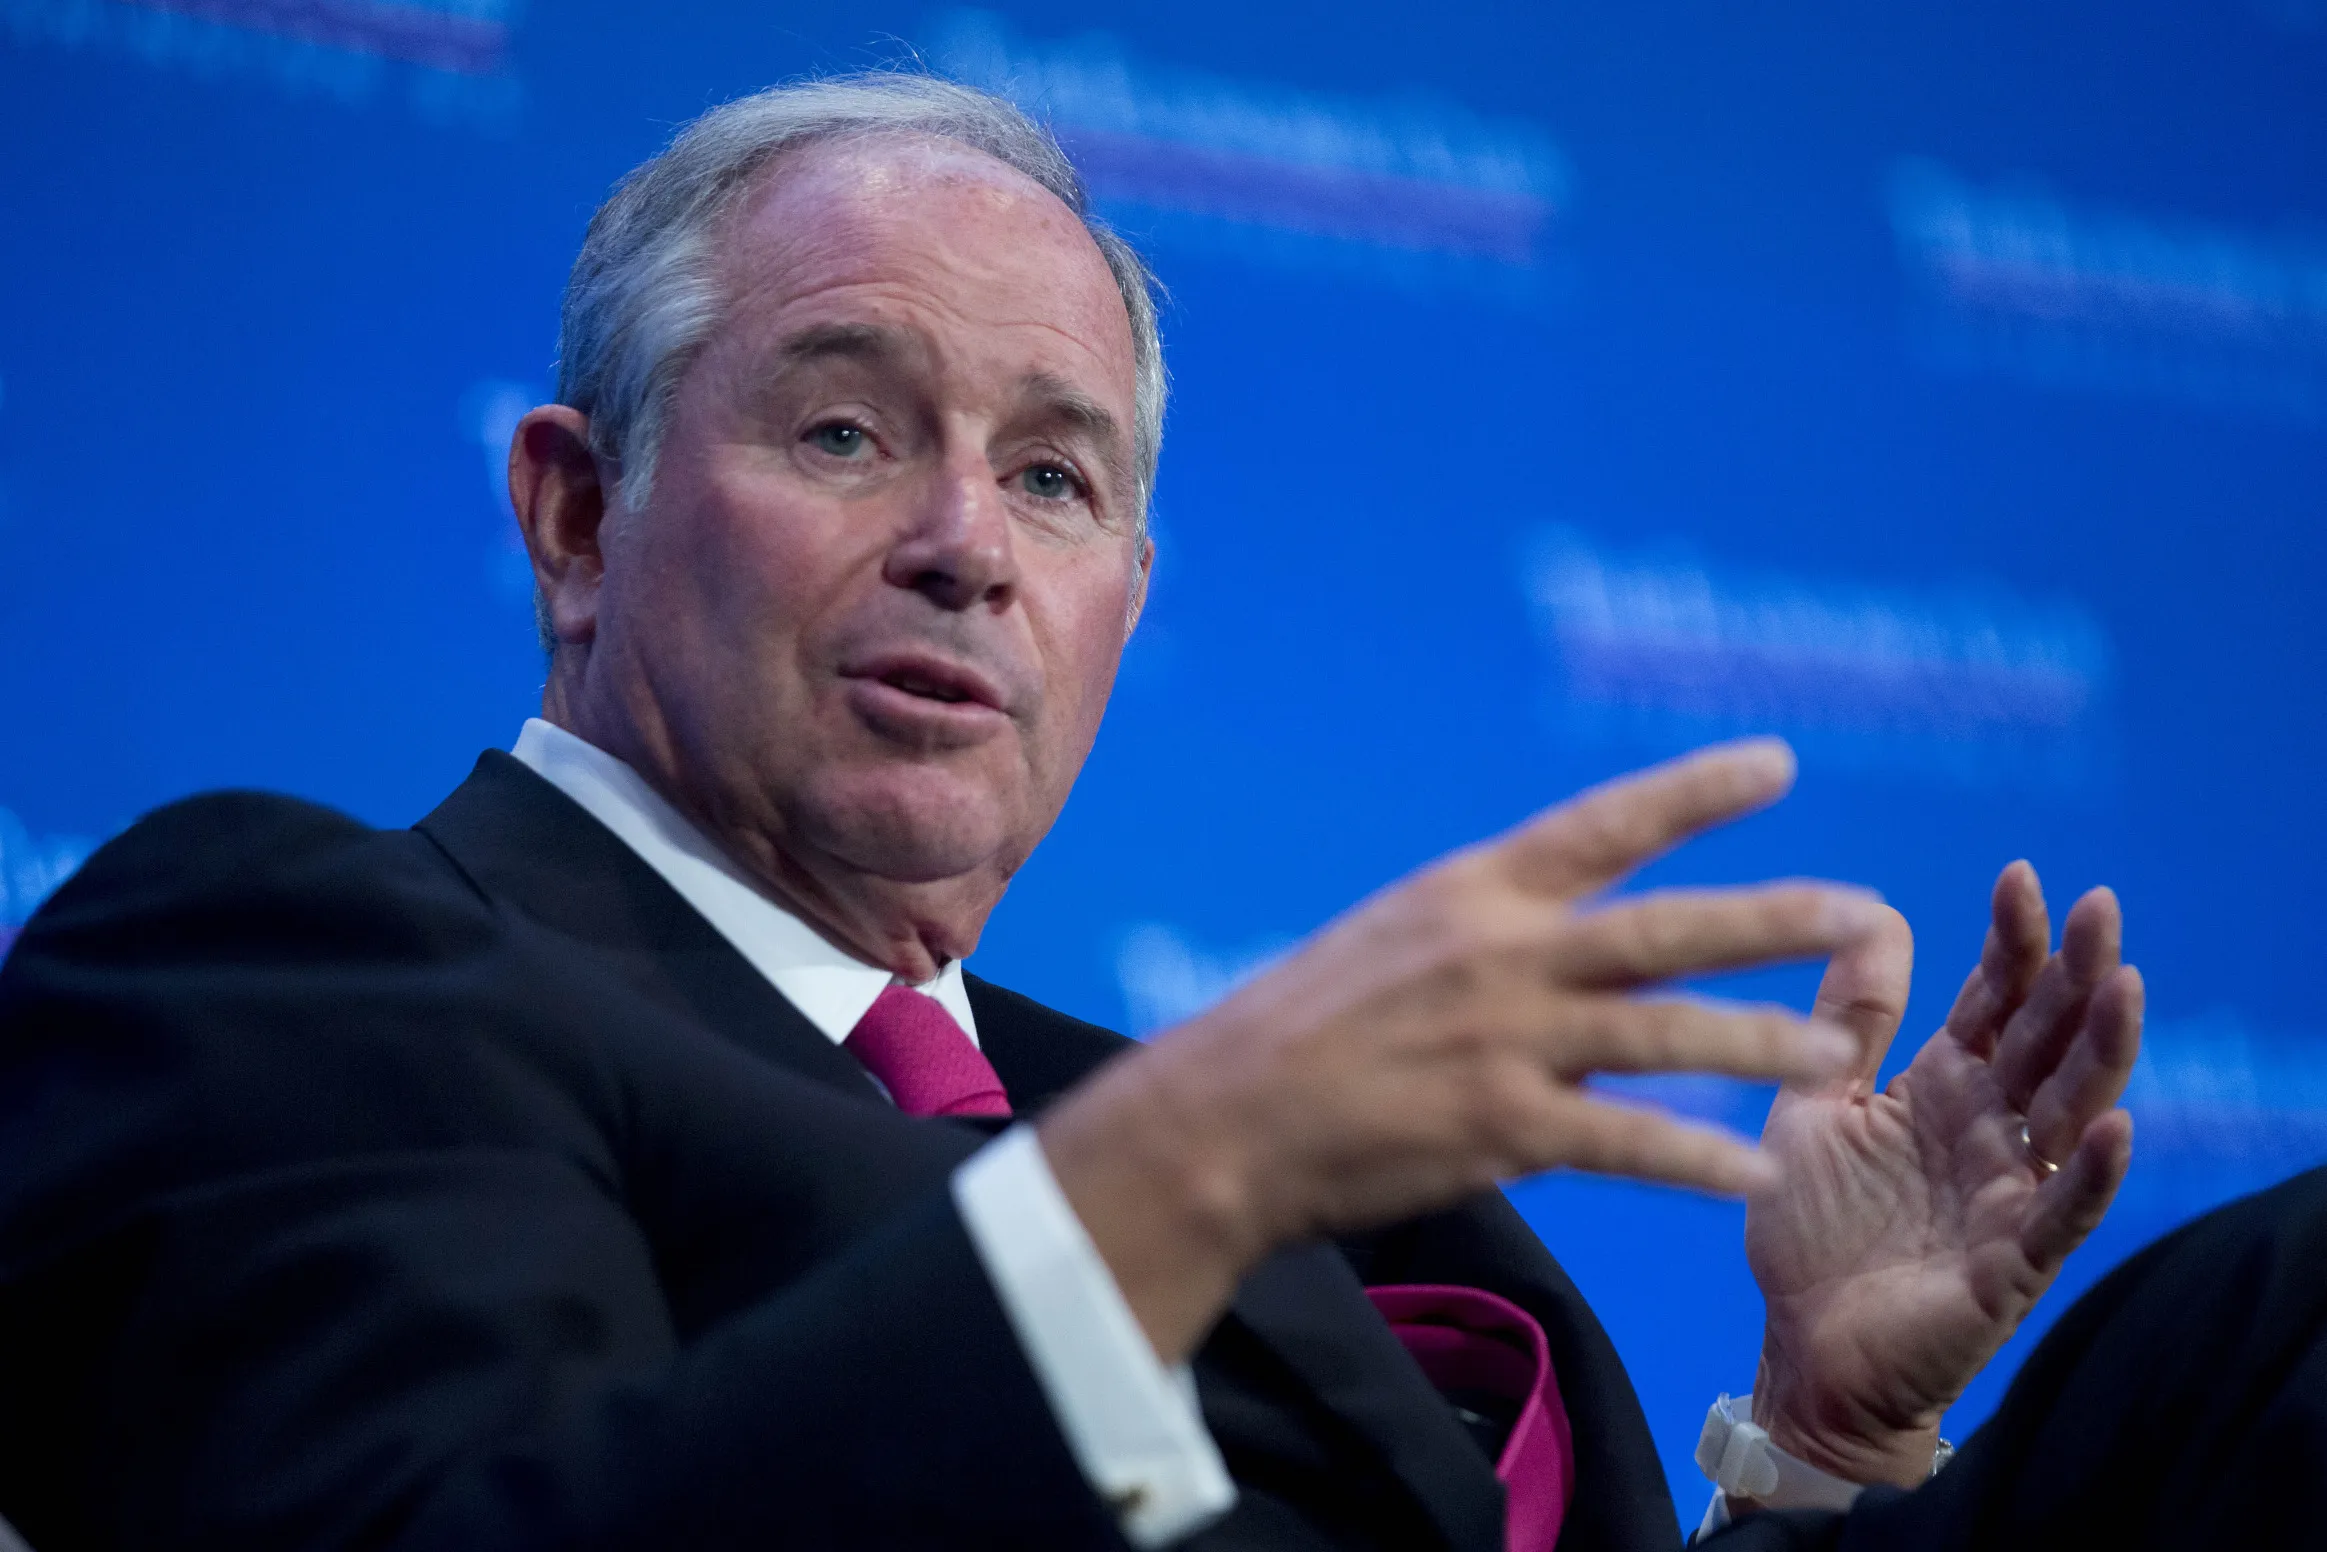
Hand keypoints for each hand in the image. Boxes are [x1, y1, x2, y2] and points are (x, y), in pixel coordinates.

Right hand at [1040, 739, 1886, 1362]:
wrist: (1222, 1115)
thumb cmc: (1302, 1028)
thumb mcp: (1393, 938)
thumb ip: (1490, 934)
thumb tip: (1573, 934)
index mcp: (1473, 892)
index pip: (1604, 825)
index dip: (1695, 792)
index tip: (1778, 765)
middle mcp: (1499, 952)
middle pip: (1666, 926)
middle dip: (1775, 917)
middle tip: (1865, 910)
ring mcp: (1504, 1039)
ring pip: (1667, 1033)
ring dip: (1762, 1042)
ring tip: (1836, 1050)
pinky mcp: (1499, 1127)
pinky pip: (1626, 1142)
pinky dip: (1697, 1159)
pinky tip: (1752, 1172)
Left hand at [1744, 862, 2141, 1488]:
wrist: (1803, 1351)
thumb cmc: (1812, 1232)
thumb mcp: (1815, 1105)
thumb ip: (1852, 1022)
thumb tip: (1878, 913)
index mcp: (1943, 1088)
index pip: (1995, 1001)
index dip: (2011, 943)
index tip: (2022, 875)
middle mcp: (1988, 1131)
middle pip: (2046, 1040)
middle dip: (2072, 974)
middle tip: (2100, 905)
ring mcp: (2008, 1194)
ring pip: (2070, 1111)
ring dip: (2101, 1051)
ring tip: (2123, 983)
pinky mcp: (2011, 1265)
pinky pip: (2061, 1214)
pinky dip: (2090, 1173)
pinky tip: (2117, 1127)